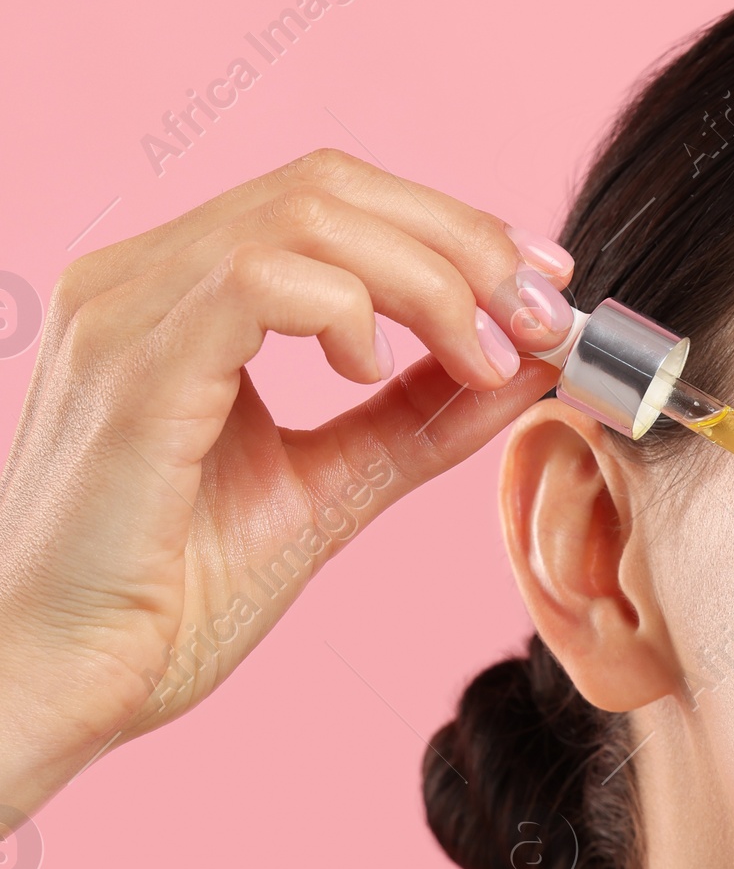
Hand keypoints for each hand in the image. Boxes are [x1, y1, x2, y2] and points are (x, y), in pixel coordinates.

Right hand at [0, 149, 574, 816]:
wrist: (57, 684)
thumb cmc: (165, 601)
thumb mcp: (325, 487)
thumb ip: (417, 419)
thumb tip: (527, 363)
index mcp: (173, 295)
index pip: (327, 201)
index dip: (450, 227)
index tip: (541, 288)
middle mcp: (138, 277)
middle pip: (330, 184)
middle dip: (464, 241)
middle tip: (543, 315)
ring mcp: (126, 310)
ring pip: (309, 213)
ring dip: (431, 276)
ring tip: (482, 355)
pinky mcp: (134, 365)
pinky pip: (265, 277)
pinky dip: (353, 308)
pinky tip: (375, 372)